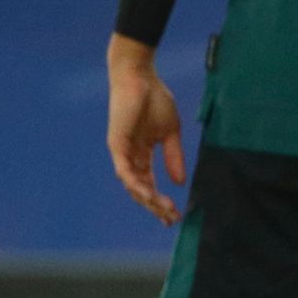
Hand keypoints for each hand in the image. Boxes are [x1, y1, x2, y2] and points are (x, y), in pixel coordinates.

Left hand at [107, 46, 186, 224]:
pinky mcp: (117, 146)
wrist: (140, 78)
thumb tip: (180, 181)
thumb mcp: (171, 132)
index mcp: (143, 153)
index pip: (151, 183)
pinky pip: (125, 171)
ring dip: (148, 199)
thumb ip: (174, 157)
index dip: (162, 199)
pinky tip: (149, 194)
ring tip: (164, 209)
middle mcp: (130, 157)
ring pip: (133, 184)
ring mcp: (122, 153)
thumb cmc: (155, 100)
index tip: (176, 214)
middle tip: (171, 219)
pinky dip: (136, 184)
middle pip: (142, 189)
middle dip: (156, 205)